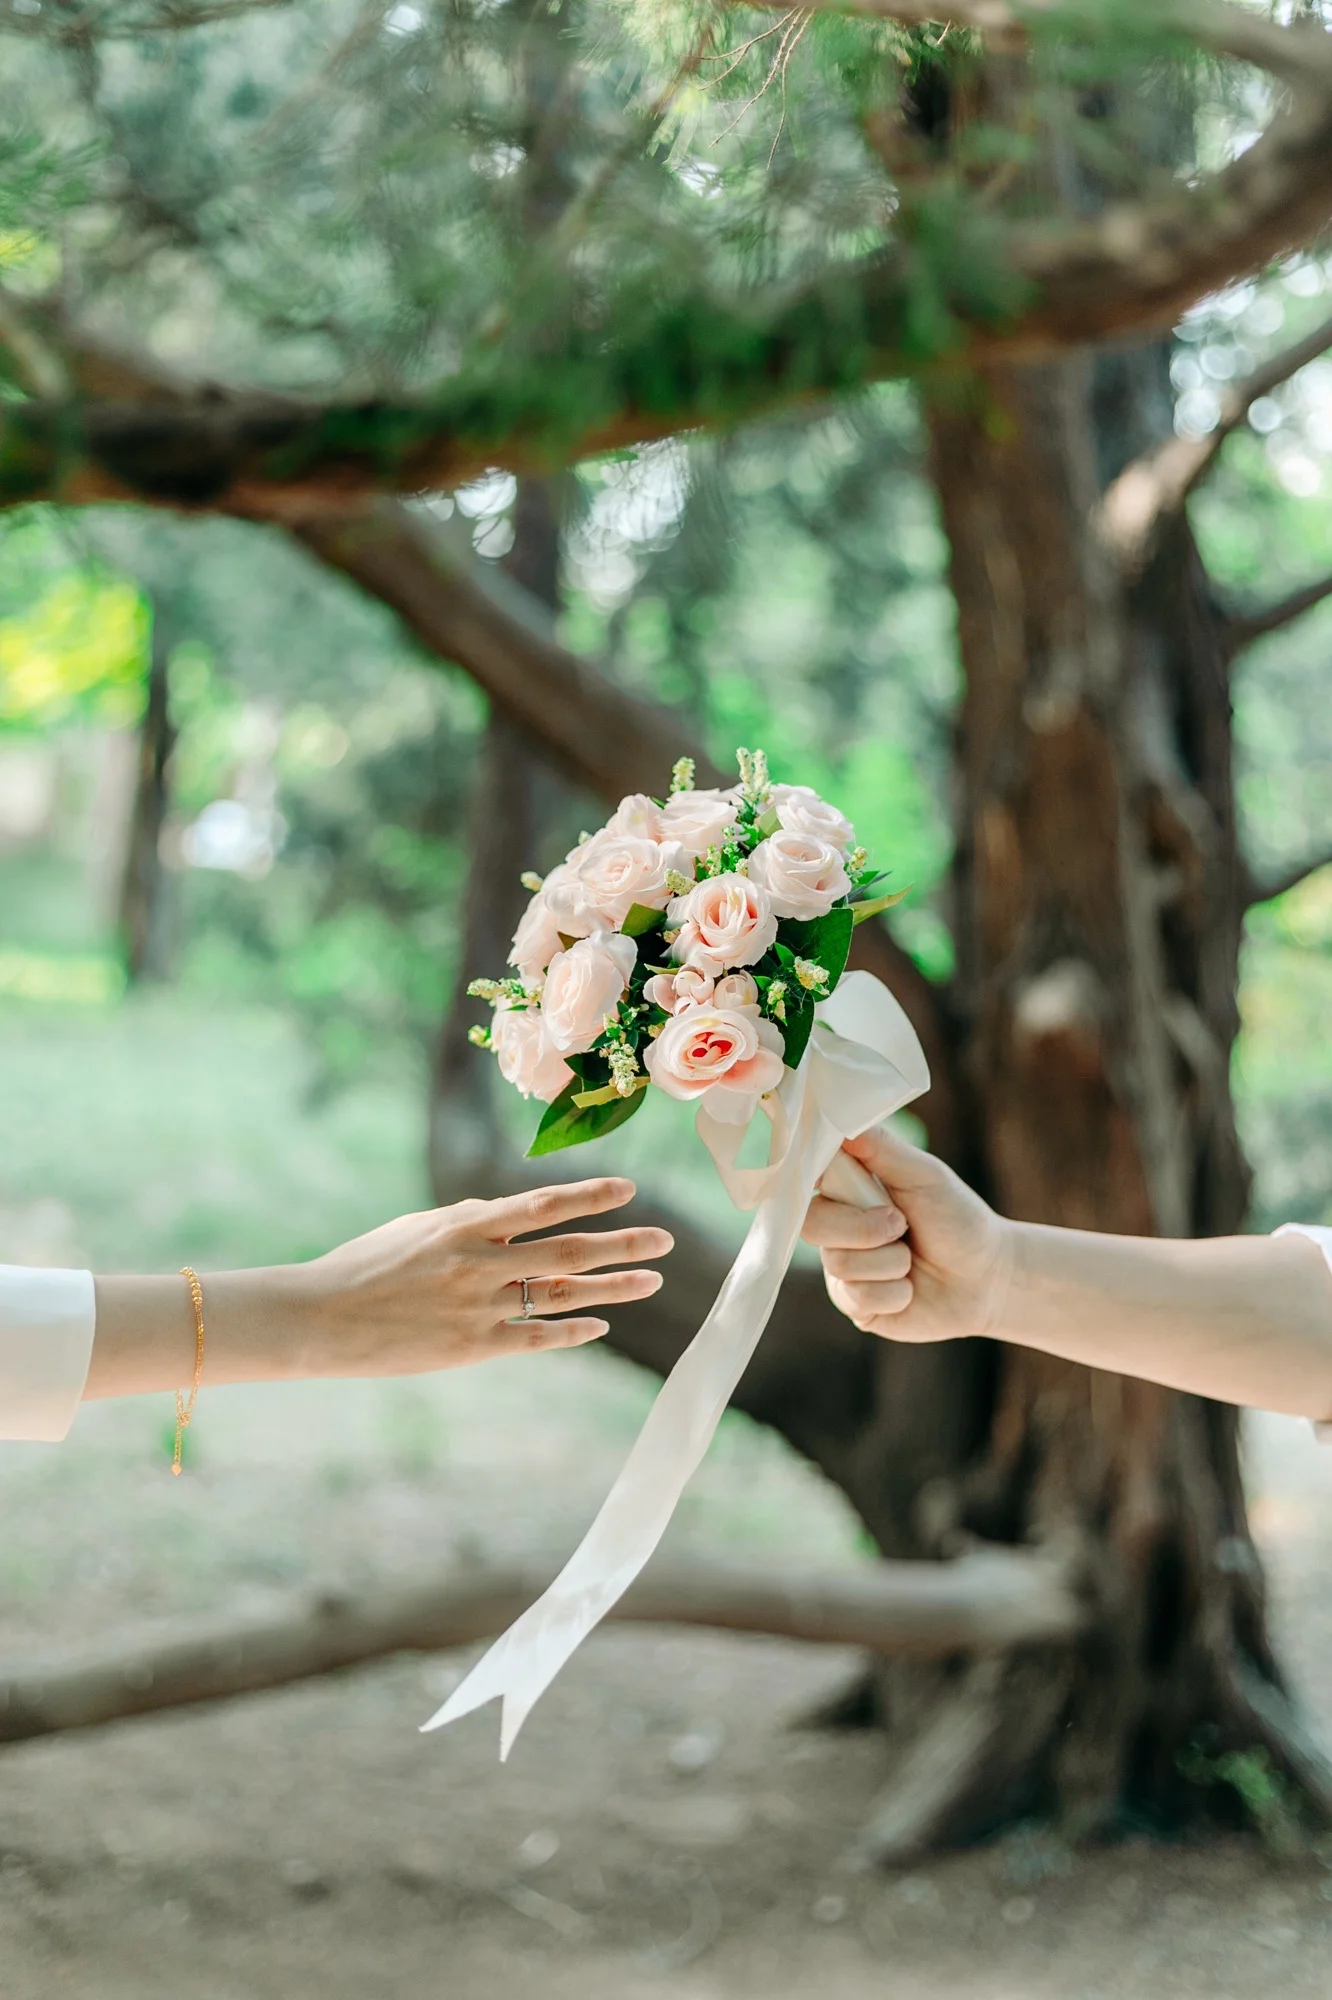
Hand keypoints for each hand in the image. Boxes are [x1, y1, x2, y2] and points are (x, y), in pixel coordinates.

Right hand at [297, 1177, 672, 1376]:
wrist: (320, 1318)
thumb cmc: (366, 1265)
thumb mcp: (417, 1227)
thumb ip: (470, 1218)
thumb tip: (514, 1211)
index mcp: (464, 1224)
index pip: (542, 1204)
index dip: (589, 1195)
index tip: (628, 1189)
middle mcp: (479, 1263)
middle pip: (568, 1251)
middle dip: (622, 1244)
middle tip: (667, 1240)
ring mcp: (478, 1307)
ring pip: (561, 1295)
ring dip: (612, 1288)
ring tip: (652, 1281)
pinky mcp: (472, 1348)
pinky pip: (535, 1338)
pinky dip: (572, 1331)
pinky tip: (600, 1325)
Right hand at [802, 1125, 1010, 1342]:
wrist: (988, 1278)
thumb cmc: (958, 1218)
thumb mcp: (925, 1176)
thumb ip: (883, 1149)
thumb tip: (841, 1122)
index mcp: (848, 1189)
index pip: (806, 1179)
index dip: (813, 1181)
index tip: (837, 1181)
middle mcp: (837, 1228)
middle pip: (812, 1225)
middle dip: (865, 1228)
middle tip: (901, 1224)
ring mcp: (843, 1269)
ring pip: (840, 1264)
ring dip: (891, 1261)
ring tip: (912, 1258)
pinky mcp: (855, 1306)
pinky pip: (857, 1298)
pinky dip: (896, 1293)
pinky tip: (911, 1288)